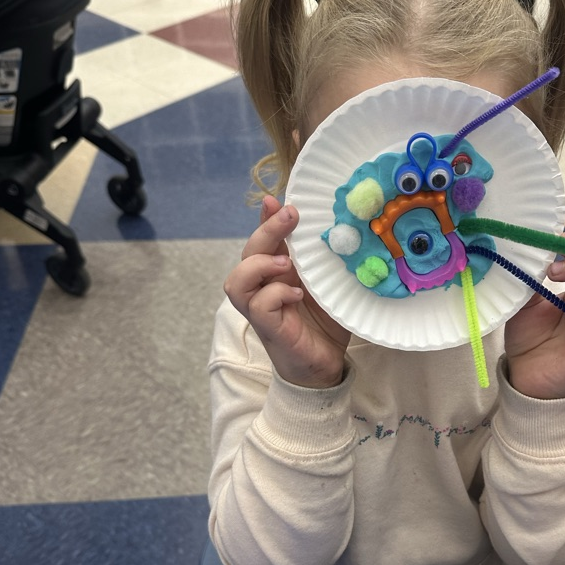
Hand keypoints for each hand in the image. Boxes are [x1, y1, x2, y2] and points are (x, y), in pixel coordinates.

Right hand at [224, 195, 349, 387]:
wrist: (327, 364)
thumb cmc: (326, 322)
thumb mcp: (326, 282)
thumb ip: (319, 258)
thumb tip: (324, 225)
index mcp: (276, 271)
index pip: (263, 238)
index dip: (265, 218)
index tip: (277, 200)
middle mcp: (263, 287)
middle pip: (249, 252)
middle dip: (267, 230)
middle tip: (290, 216)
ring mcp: (261, 309)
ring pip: (237, 281)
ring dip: (259, 265)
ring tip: (286, 263)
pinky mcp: (269, 329)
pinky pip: (258, 306)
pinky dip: (275, 294)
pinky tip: (295, 294)